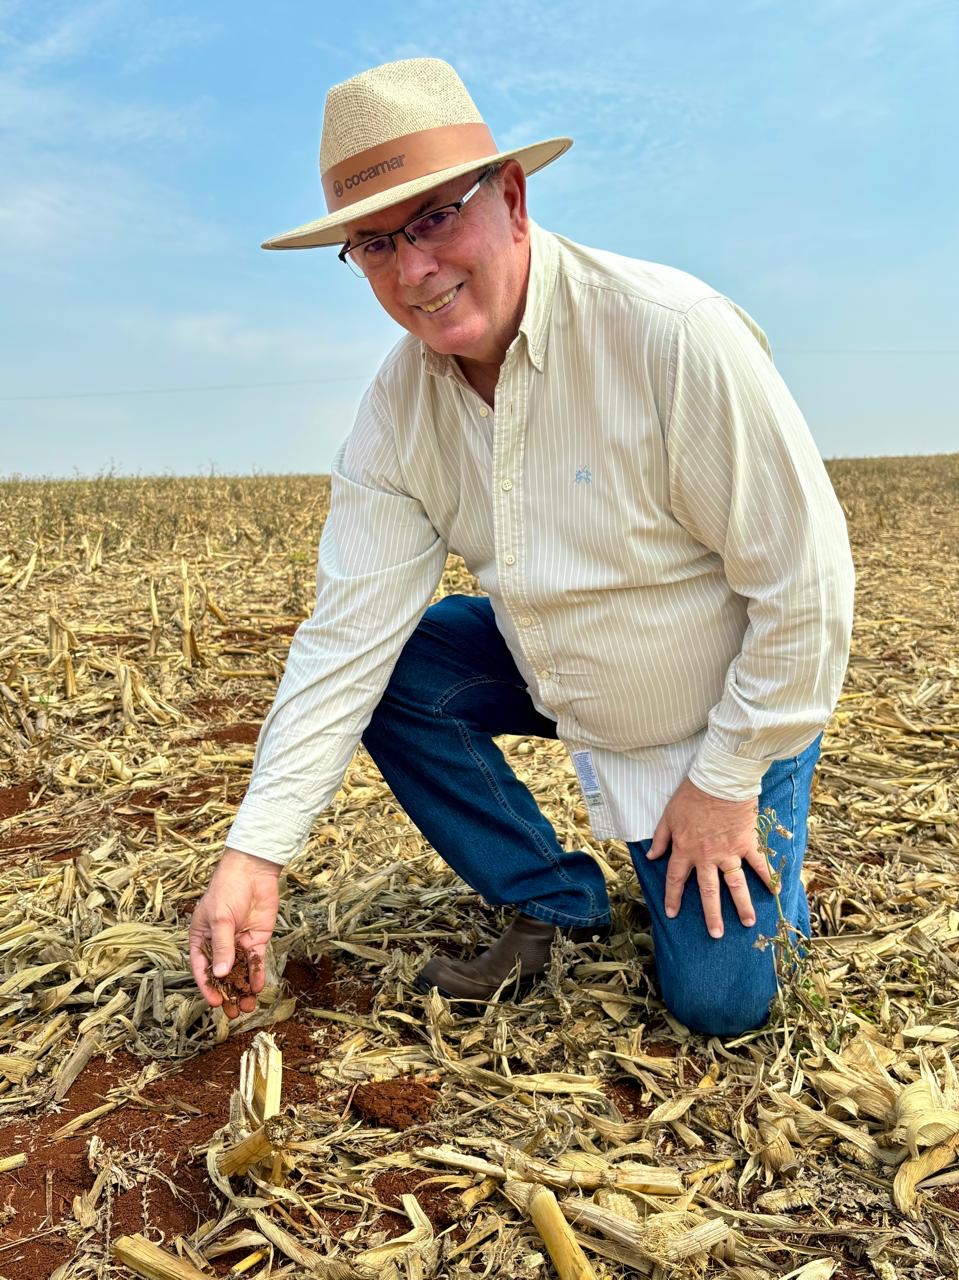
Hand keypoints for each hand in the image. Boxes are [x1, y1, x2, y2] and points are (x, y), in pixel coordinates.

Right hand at [189, 847, 280, 1017]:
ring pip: (240, 972)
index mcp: (202, 938)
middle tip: (234, 1013)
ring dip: (243, 989)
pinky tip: (258, 987)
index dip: (208, 986)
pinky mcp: (257, 939)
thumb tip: (221, 975)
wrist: (254, 870)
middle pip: (222, 975)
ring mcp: (239, 942)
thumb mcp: (220, 919)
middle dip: (228, 994)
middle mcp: (220, 944)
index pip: (202, 968)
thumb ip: (222, 947)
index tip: (215, 1002)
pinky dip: (257, 974)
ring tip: (248, 1007)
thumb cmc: (227, 889)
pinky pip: (256, 962)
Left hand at [646, 777, 768, 937]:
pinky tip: (775, 892)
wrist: (718, 780)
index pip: (676, 880)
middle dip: (712, 915)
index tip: (672, 914)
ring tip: (748, 923)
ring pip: (735, 884)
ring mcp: (729, 851)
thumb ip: (660, 838)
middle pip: (708, 891)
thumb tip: (651, 857)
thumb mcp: (668, 816)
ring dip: (742, 904)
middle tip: (716, 935)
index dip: (673, 897)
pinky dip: (767, 877)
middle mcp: (707, 857)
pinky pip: (758, 863)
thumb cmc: (690, 795)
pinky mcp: (747, 842)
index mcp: (685, 850)